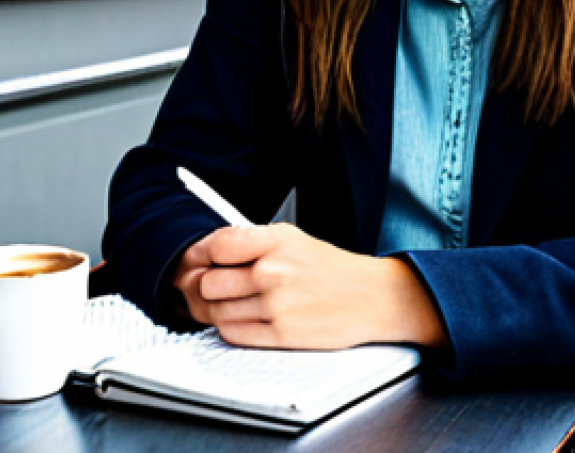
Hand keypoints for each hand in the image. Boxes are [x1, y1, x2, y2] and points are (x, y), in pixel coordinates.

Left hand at [171, 223, 445, 349]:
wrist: (370, 297)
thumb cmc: (330, 269)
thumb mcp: (293, 239)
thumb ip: (252, 241)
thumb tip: (209, 250)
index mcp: (276, 240)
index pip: (216, 246)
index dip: (204, 255)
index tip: (205, 260)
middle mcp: (273, 270)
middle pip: (209, 282)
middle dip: (207, 285)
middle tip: (216, 286)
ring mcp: (276, 304)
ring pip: (216, 311)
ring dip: (218, 309)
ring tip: (234, 303)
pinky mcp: (280, 334)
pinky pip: (232, 333)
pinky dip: (230, 328)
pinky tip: (245, 318)